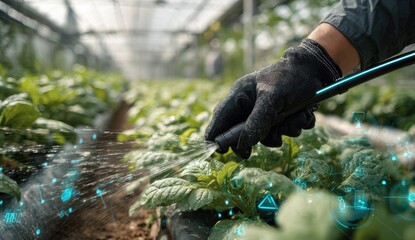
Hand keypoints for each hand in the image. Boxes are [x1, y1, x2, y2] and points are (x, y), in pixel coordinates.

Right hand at [205, 39, 341, 158]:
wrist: (317, 70)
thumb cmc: (290, 78)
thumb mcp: (273, 98)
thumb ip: (257, 120)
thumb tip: (243, 143)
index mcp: (240, 95)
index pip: (221, 117)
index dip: (216, 135)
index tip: (218, 152)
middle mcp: (250, 105)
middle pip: (240, 132)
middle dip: (251, 139)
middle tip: (248, 153)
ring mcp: (264, 113)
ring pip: (265, 135)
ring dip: (281, 131)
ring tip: (295, 118)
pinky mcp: (280, 118)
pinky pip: (282, 132)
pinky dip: (293, 126)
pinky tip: (302, 114)